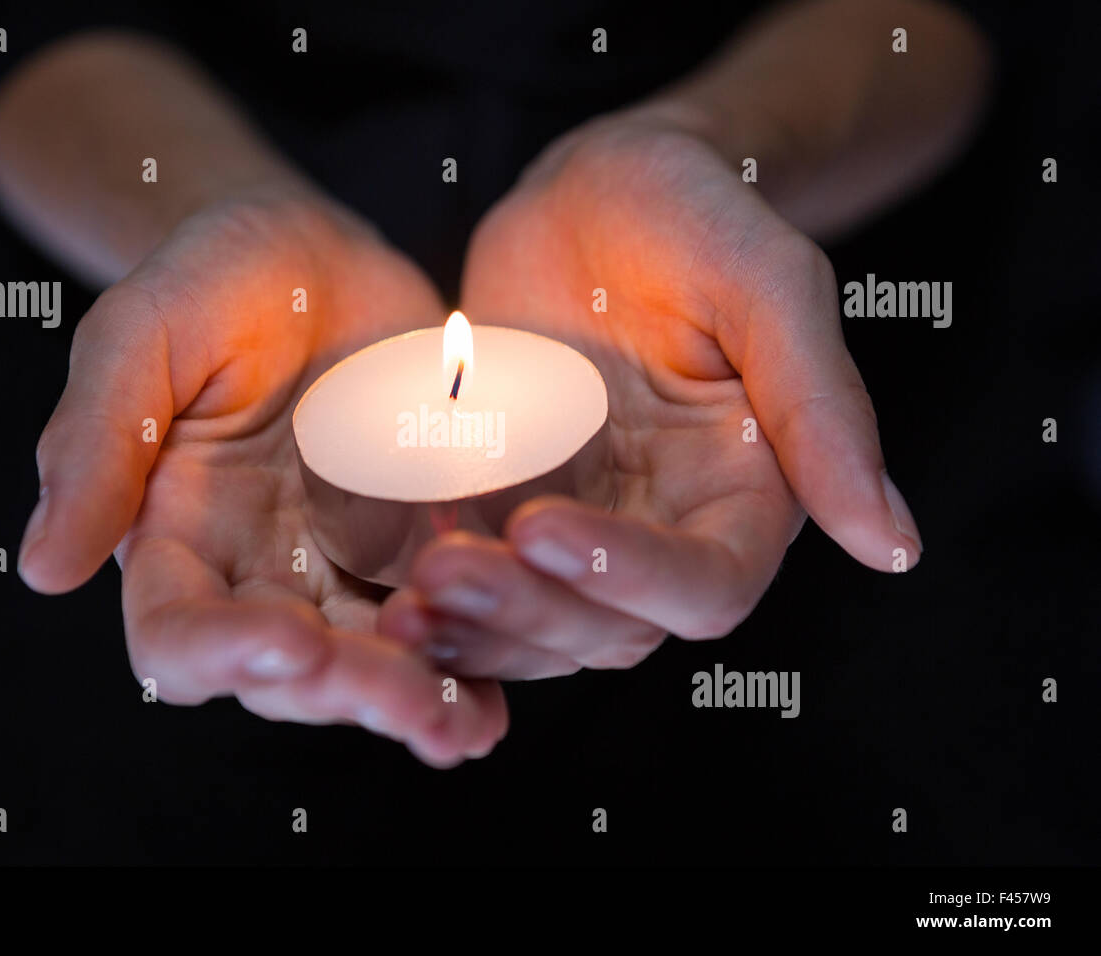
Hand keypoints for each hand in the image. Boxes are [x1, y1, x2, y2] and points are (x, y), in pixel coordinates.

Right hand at [17, 190, 507, 765]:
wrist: (315, 256)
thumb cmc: (214, 278)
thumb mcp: (143, 332)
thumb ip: (97, 440)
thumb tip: (44, 570)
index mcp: (175, 533)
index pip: (177, 630)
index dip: (224, 651)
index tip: (290, 641)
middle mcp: (254, 572)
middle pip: (288, 672)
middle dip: (347, 690)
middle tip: (410, 698)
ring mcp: (339, 568)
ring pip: (371, 663)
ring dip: (417, 701)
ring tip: (465, 726)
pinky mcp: (412, 549)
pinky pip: (443, 619)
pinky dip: (473, 659)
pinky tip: (502, 691)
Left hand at [379, 113, 922, 678]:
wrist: (596, 191)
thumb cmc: (696, 213)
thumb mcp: (768, 284)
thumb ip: (823, 409)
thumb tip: (896, 546)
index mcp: (745, 496)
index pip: (705, 585)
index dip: (630, 574)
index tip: (542, 526)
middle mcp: (664, 532)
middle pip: (608, 628)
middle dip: (526, 610)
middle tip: (443, 571)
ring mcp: (581, 528)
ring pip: (534, 627)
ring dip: (471, 626)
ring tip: (400, 604)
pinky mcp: (506, 511)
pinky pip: (472, 581)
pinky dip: (428, 597)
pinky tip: (375, 585)